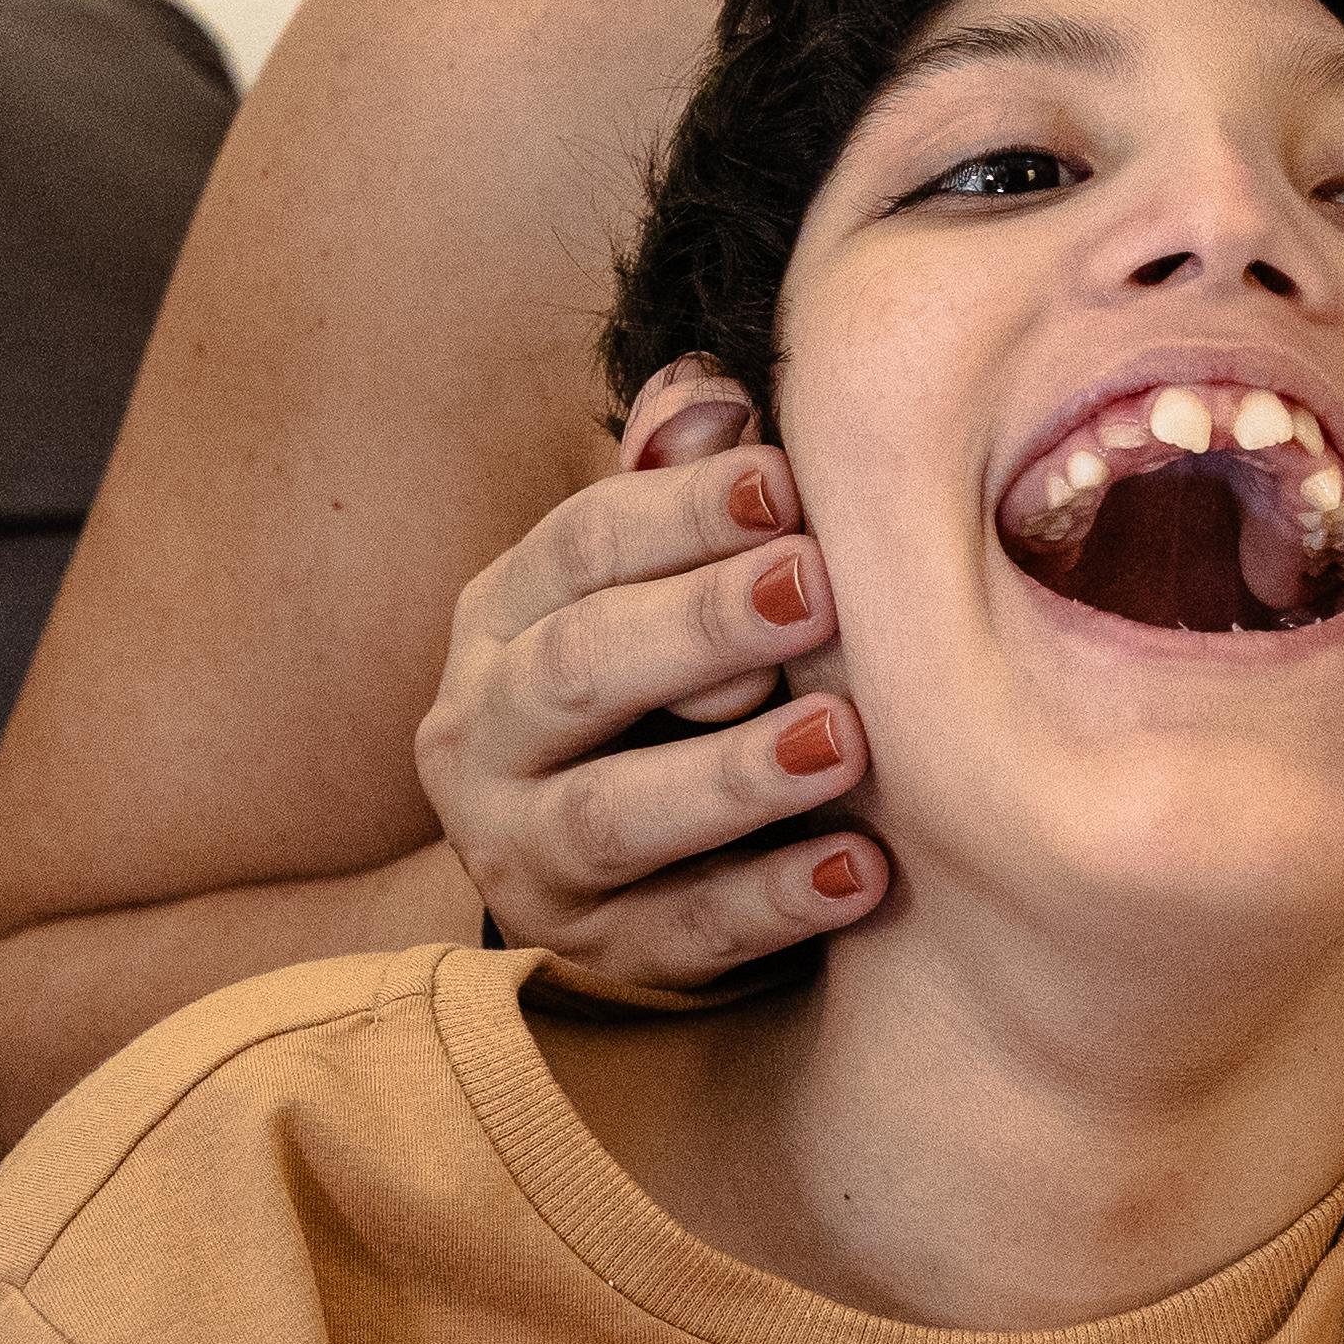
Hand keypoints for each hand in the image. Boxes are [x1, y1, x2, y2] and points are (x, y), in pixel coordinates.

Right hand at [414, 361, 888, 990]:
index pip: (578, 546)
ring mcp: (527, 854)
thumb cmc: (664, 686)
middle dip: (699, 625)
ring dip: (733, 775)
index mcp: (503, 615)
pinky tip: (861, 872)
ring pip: (614, 814)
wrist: (629, 867)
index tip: (787, 481)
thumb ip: (676, 487)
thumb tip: (711, 391)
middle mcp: (483, 733)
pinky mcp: (599, 952)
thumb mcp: (652, 583)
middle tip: (815, 591)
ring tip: (845, 743)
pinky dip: (772, 904)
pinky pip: (683, 932)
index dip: (681, 511)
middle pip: (578, 669)